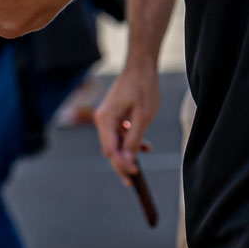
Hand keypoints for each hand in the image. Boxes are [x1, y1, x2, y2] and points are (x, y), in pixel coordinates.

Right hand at [93, 64, 158, 184]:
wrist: (141, 66)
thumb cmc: (143, 88)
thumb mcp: (143, 116)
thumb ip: (135, 138)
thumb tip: (129, 160)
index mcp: (106, 119)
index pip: (110, 150)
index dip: (121, 164)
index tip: (134, 175)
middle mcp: (102, 119)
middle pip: (110, 149)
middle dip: (123, 163)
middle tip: (134, 181)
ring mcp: (107, 117)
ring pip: (116, 142)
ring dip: (128, 152)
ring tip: (143, 161)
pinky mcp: (114, 114)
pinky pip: (120, 133)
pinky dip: (130, 140)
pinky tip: (145, 146)